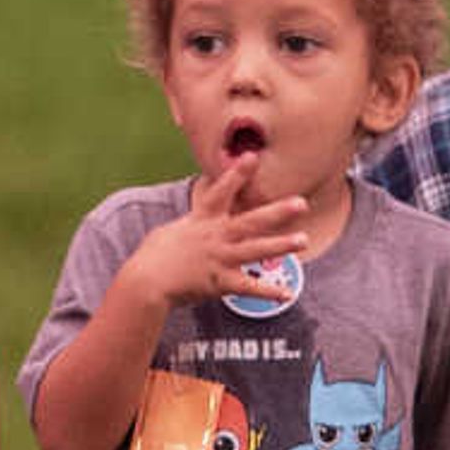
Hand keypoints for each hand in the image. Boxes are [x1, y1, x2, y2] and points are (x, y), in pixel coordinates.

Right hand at [123, 152, 313, 312]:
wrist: (146, 281)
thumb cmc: (153, 256)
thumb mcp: (170, 231)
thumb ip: (189, 223)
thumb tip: (194, 221)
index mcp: (202, 220)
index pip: (221, 192)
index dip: (237, 174)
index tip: (253, 156)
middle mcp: (215, 236)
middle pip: (251, 221)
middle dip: (277, 212)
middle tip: (301, 203)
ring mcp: (220, 259)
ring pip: (256, 250)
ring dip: (281, 245)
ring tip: (303, 240)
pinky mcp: (220, 283)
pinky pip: (249, 287)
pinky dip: (269, 291)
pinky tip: (288, 293)